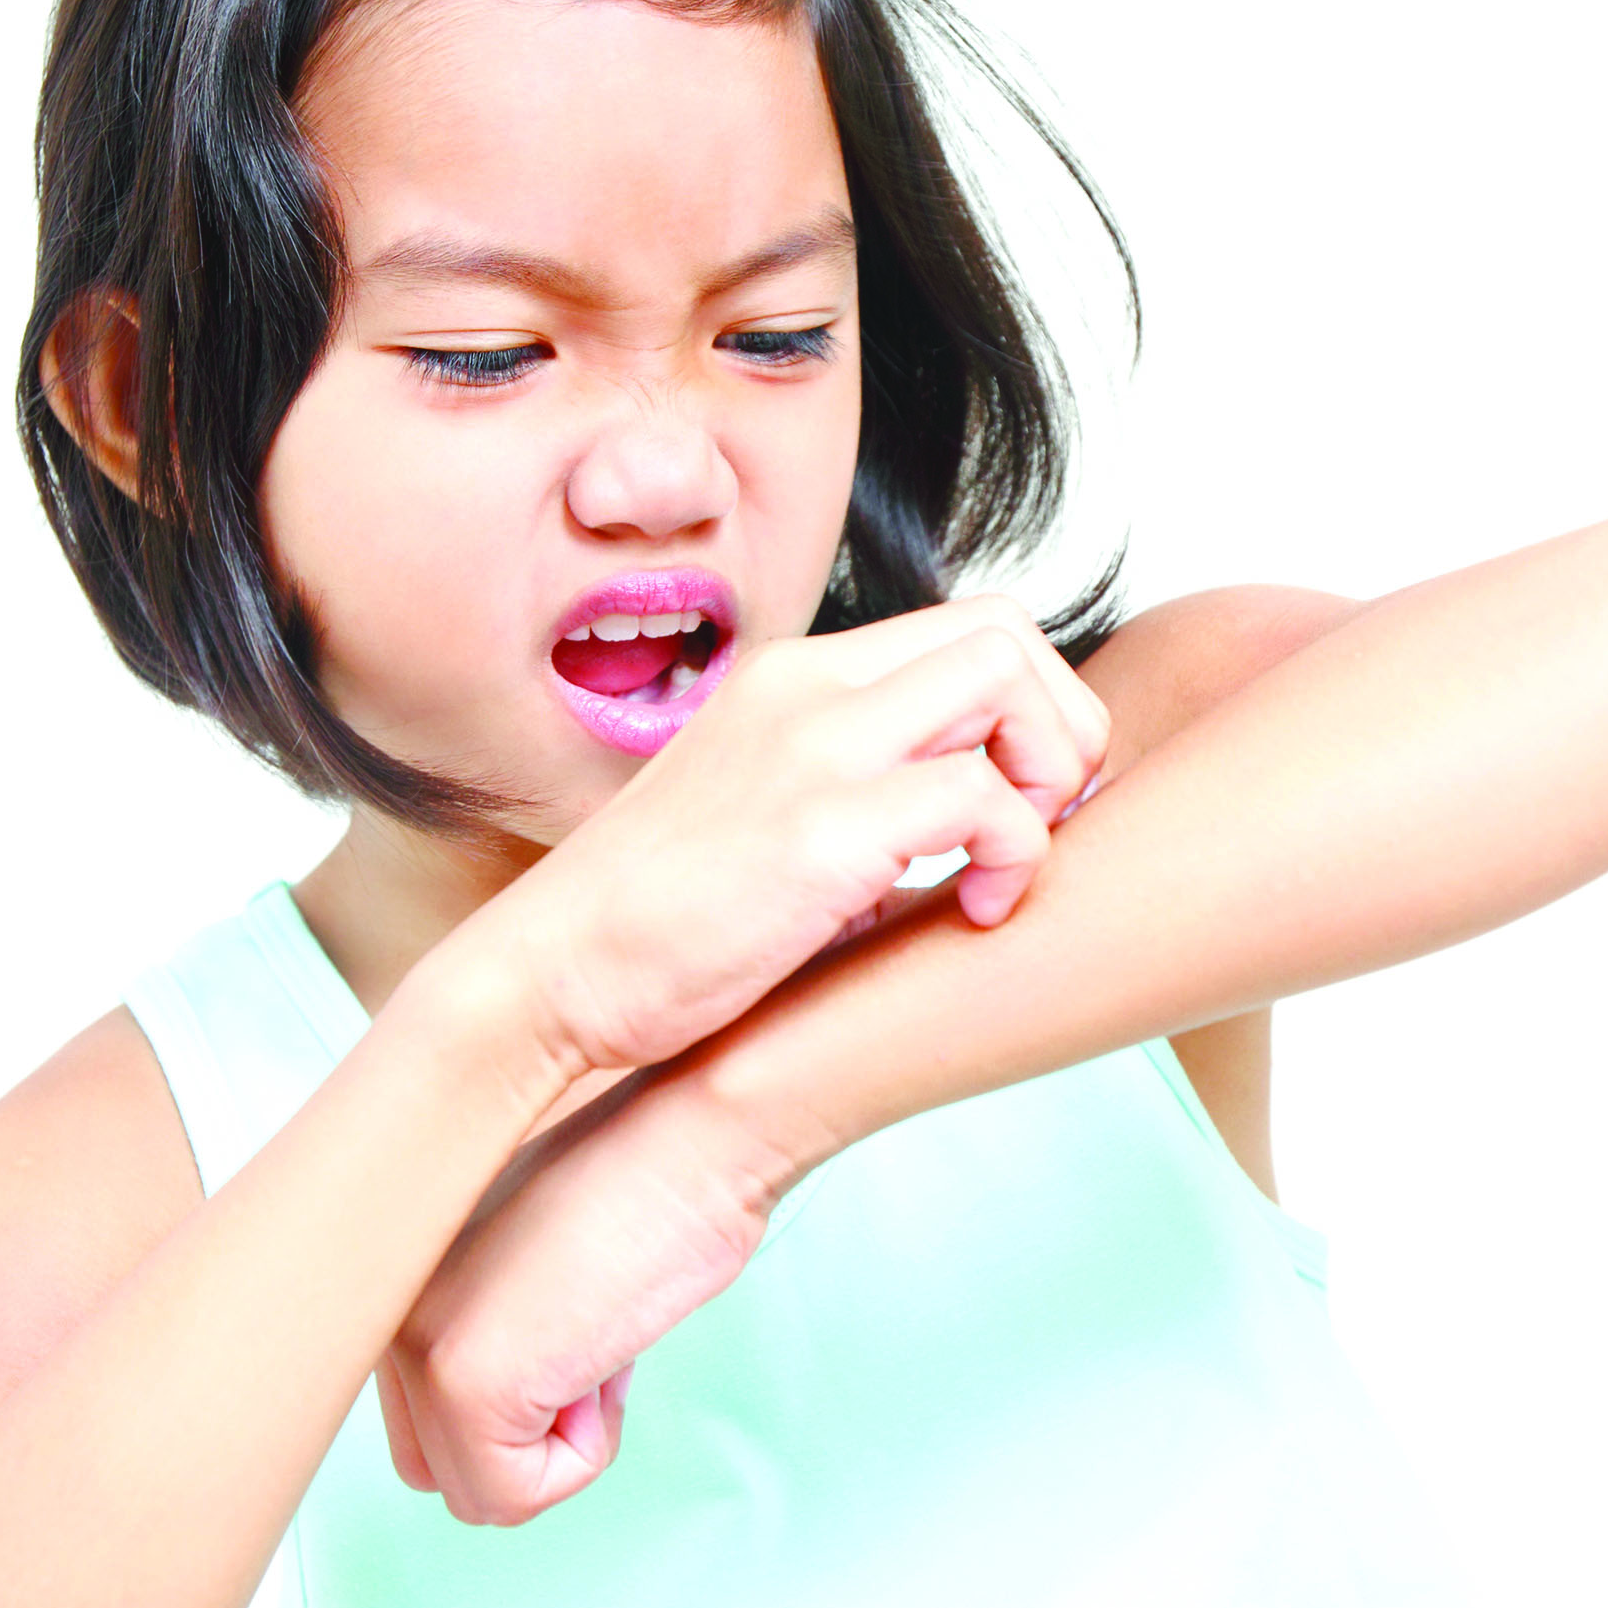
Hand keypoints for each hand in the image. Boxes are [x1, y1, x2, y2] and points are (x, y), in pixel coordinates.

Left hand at [376, 1060, 791, 1522]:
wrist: (695, 1129)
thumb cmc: (651, 1178)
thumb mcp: (535, 1255)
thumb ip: (491, 1320)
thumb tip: (516, 1408)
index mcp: (389, 1264)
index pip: (416, 1411)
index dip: (520, 1390)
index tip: (579, 1313)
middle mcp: (378, 1300)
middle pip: (431, 1463)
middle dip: (523, 1432)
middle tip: (589, 1333)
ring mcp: (412, 1345)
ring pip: (475, 1489)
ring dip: (556, 1441)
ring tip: (597, 1333)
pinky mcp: (462, 1387)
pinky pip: (516, 1497)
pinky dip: (582, 1455)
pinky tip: (606, 1355)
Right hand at [457, 595, 1110, 1083]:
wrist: (544, 979)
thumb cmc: (650, 928)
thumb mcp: (762, 825)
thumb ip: (857, 803)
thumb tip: (952, 838)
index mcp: (792, 681)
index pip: (966, 628)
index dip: (1029, 708)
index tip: (1018, 803)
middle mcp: (806, 690)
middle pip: (1008, 630)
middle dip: (1063, 726)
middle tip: (1037, 826)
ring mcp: (813, 750)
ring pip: (1008, 678)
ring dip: (1049, 771)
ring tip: (1008, 865)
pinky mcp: (822, 830)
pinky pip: (984, 796)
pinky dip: (1016, 855)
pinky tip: (973, 915)